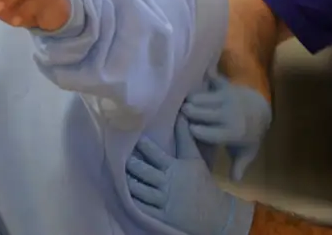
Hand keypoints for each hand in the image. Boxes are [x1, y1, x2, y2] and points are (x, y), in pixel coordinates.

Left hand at [127, 115, 253, 234]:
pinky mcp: (160, 216)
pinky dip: (131, 201)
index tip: (130, 136)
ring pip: (139, 189)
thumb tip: (181, 115)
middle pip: (143, 171)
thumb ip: (185, 137)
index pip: (154, 153)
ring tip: (116, 173)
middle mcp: (167, 182)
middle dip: (130, 163)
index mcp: (174, 167)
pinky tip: (124, 194)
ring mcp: (163, 200)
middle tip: (117, 155)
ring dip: (128, 181)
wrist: (215, 214)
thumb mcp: (195, 158)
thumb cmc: (203, 183)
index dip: (141, 146)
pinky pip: (142, 207)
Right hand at [181, 73, 271, 180]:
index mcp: (232, 132)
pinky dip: (204, 79)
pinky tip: (197, 79)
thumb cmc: (250, 135)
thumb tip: (234, 180)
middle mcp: (228, 114)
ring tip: (184, 104)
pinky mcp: (226, 86)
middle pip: (198, 113)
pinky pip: (212, 80)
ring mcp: (226, 97)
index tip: (188, 131)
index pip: (205, 132)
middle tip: (181, 116)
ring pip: (199, 97)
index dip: (194, 131)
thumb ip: (239, 166)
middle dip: (187, 114)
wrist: (262, 111)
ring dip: (190, 100)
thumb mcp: (247, 152)